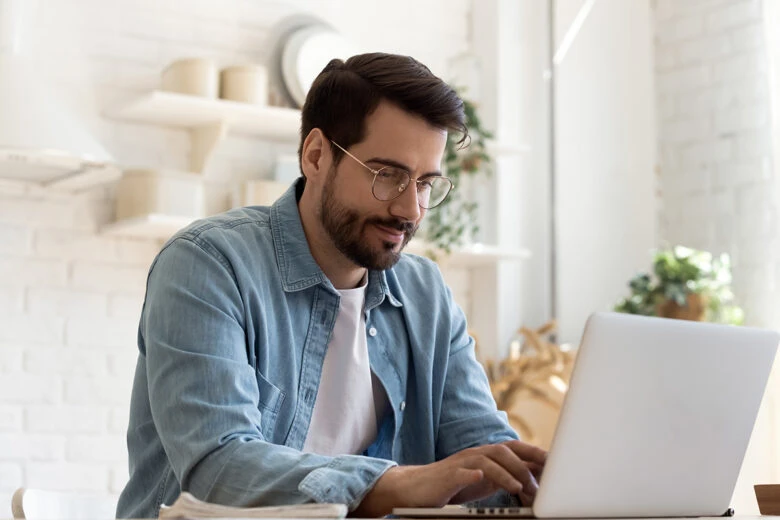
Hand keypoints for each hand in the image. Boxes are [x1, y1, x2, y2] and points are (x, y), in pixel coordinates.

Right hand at [353, 440, 546, 516]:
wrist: (417, 488)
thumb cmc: (453, 485)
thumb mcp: (484, 480)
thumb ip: (505, 477)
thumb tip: (533, 481)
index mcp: (486, 455)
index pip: (515, 449)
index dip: (535, 453)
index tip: (556, 464)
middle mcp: (476, 454)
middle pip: (504, 450)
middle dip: (525, 462)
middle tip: (541, 481)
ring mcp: (462, 463)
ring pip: (488, 460)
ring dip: (506, 473)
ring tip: (520, 488)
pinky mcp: (448, 475)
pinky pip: (463, 472)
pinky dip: (475, 474)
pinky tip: (481, 479)